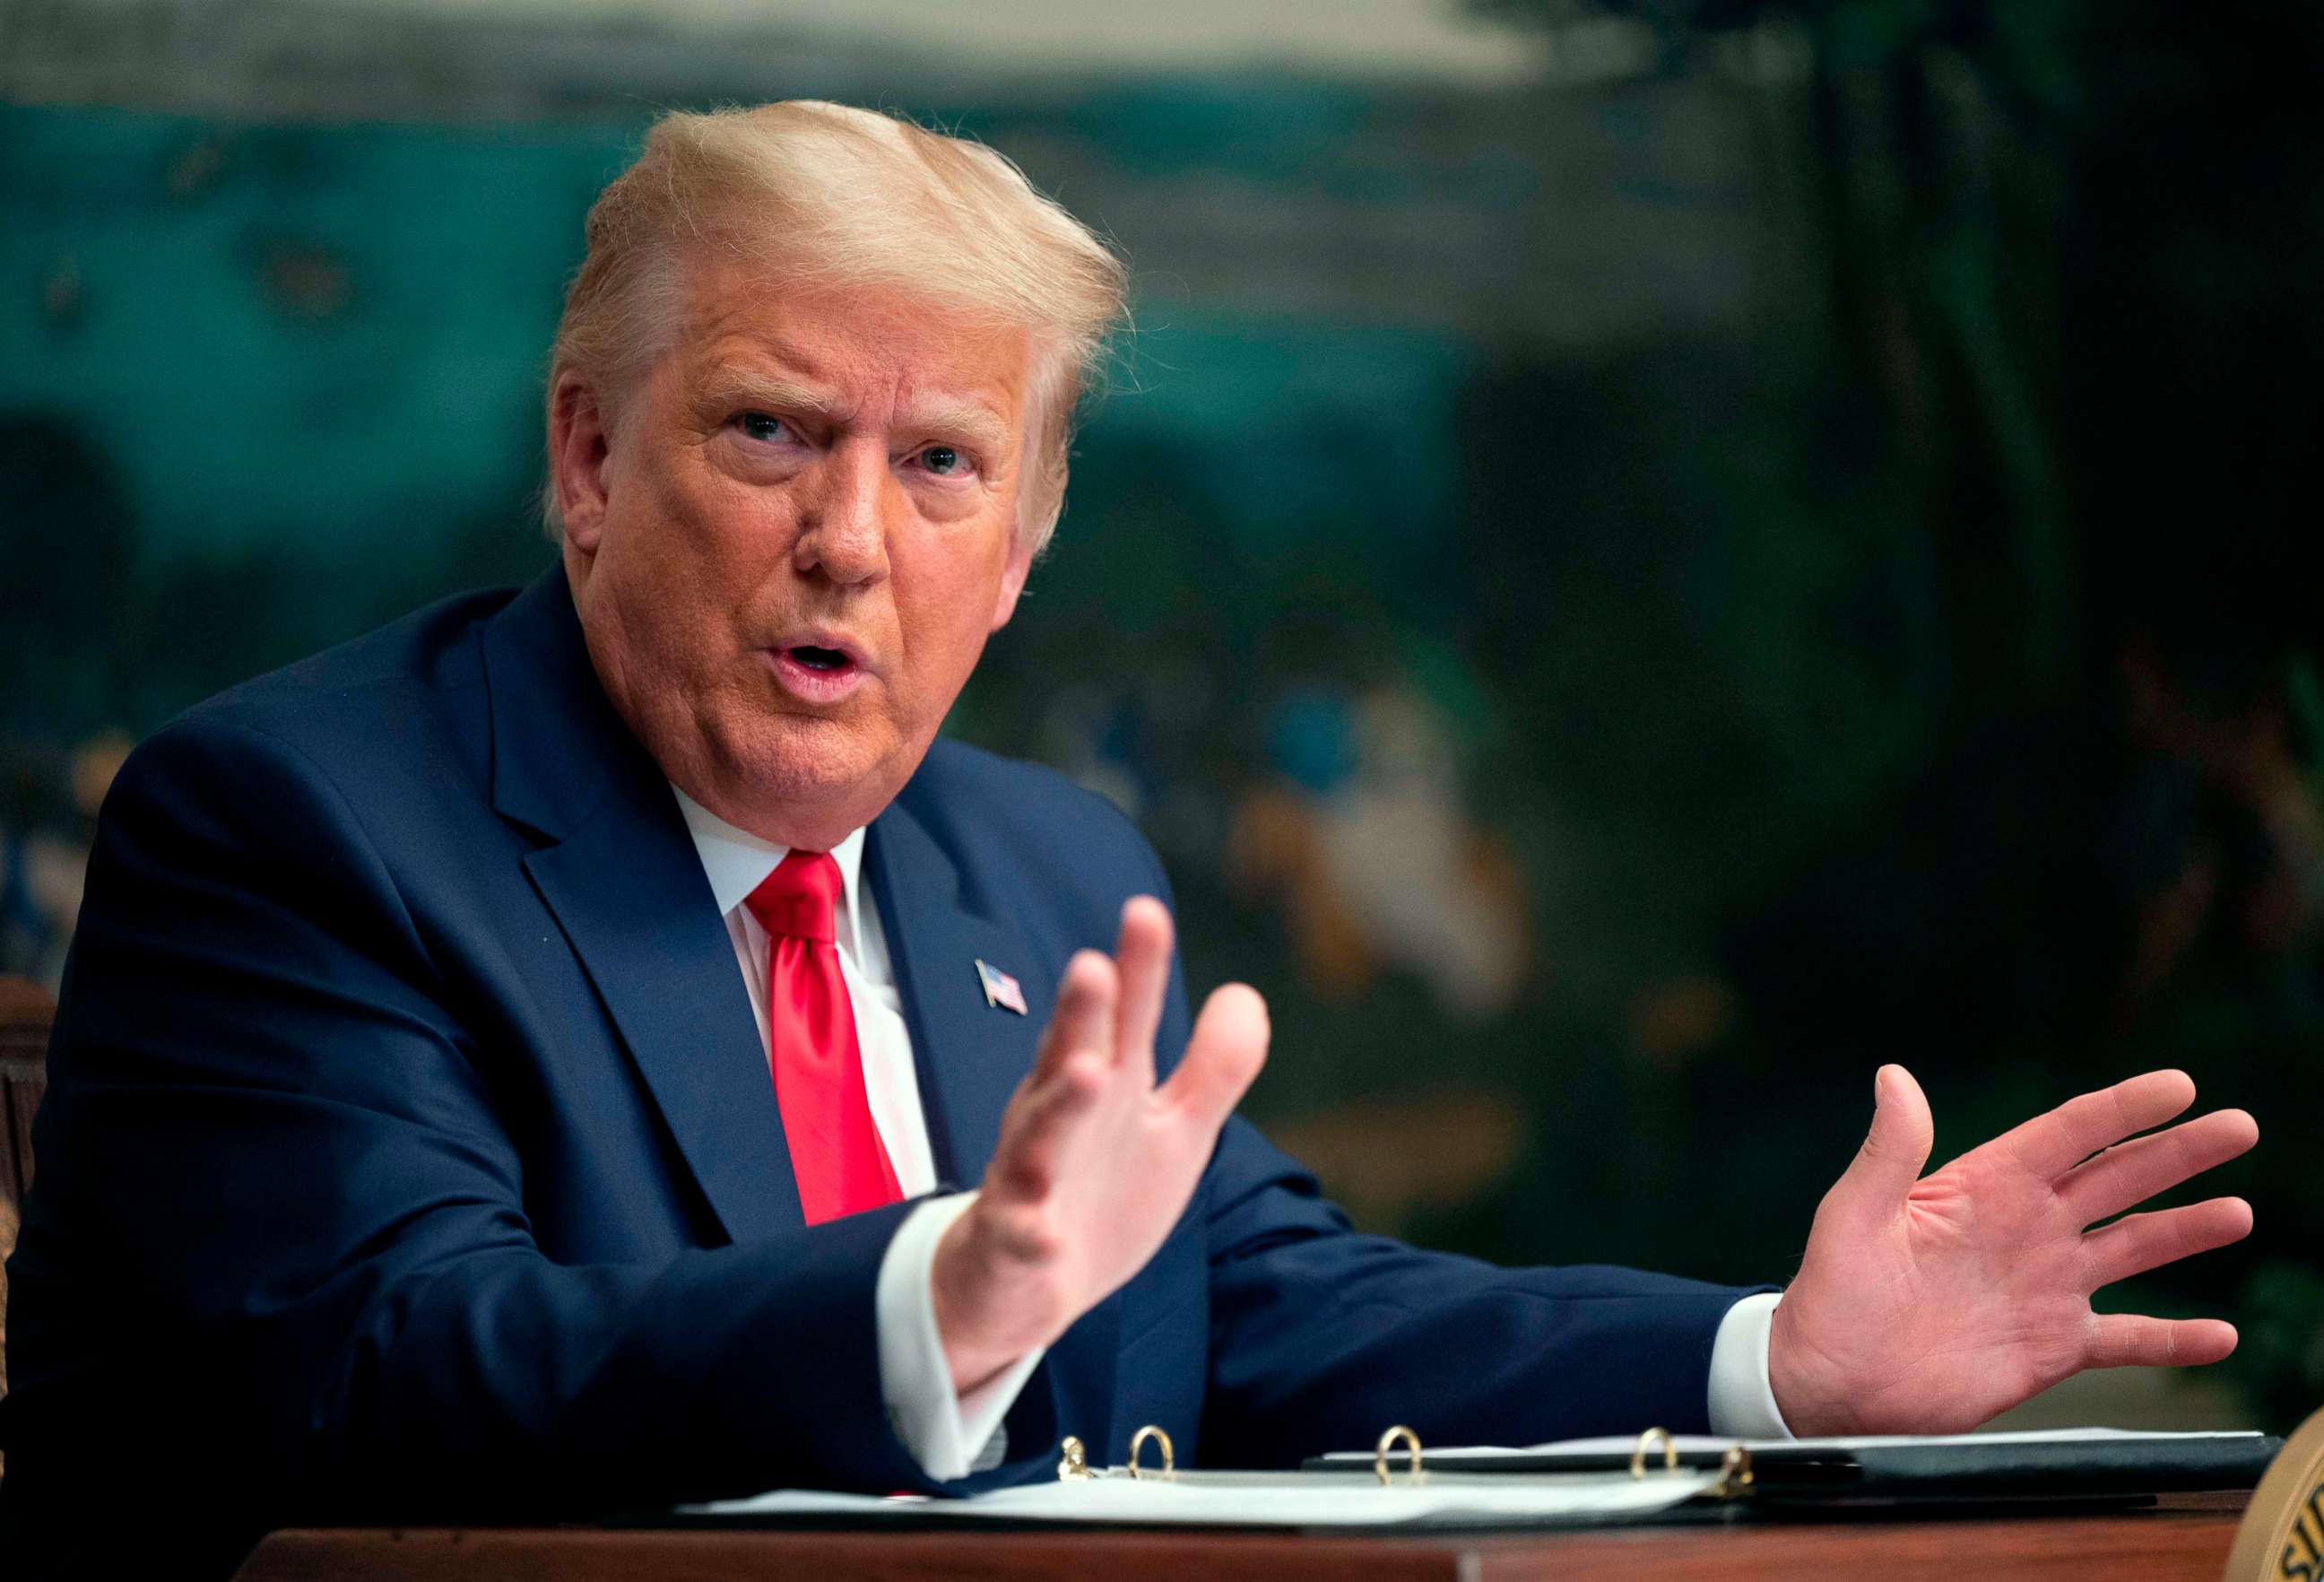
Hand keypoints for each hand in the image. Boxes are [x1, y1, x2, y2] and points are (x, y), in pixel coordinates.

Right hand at [931, 897, 1267, 1393]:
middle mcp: (1060, 1117)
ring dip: (1062, 1103)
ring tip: (1089, 1072)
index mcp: (1103, 1085)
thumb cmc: (1099, 1192)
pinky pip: (1019, 1231)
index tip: (1147, 912)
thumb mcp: (1172, 1131)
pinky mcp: (1014, 1239)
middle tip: (1094, 964)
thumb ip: (1212, 1068)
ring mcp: (1030, 1177)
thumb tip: (1246, 993)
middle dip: (1082, 1013)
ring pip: (1041, 1134)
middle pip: (1071, 1054)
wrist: (1023, 1284)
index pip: (1121, 1017)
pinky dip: (1030, 1226)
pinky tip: (1043, 1227)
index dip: (1136, 970)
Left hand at [1769, 1066, 2256, 1435]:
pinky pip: (2127, 1340)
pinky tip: (2220, 1334)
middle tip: (2240, 1127)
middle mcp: (2026, 1228)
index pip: (2067, 1134)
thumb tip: (1894, 1074)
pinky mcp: (2053, 1347)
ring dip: (2187, 1231)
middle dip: (2179, 1153)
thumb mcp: (1854, 1214)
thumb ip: (1890, 1150)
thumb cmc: (1832, 1292)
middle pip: (2118, 1178)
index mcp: (1985, 1185)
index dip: (2122, 1108)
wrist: (1831, 1381)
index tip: (2179, 1085)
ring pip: (2134, 1247)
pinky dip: (2174, 1340)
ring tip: (2239, 1212)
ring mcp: (2045, 1286)